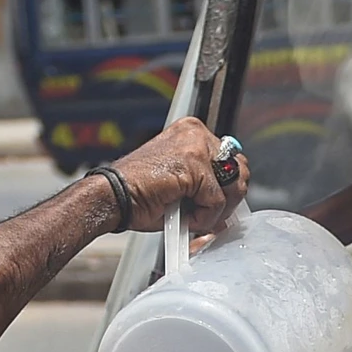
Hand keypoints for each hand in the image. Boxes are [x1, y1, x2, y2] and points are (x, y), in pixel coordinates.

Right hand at [109, 117, 248, 235]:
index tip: (218, 205)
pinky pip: (217, 201)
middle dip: (228, 199)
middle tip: (209, 215)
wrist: (112, 197)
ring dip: (216, 211)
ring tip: (192, 217)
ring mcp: (197, 147)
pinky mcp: (195, 166)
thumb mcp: (181, 184)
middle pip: (238, 169)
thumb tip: (230, 206)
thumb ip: (207, 186)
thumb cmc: (138, 194)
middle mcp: (196, 134)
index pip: (231, 159)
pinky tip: (183, 218)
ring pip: (232, 186)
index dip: (228, 187)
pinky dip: (204, 218)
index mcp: (192, 133)